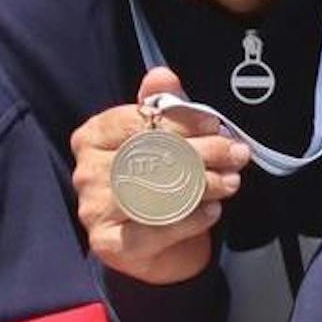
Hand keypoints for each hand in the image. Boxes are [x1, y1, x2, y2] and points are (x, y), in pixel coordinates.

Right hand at [65, 67, 247, 286]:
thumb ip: (159, 106)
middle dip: (200, 153)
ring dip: (202, 185)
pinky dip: (190, 220)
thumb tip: (162, 76)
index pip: (135, 121)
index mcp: (92, 137)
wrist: (154, 246)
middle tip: (235, 153)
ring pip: (154, 193)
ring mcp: (94, 210)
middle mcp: (86, 172)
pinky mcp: (109, 244)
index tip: (213, 124)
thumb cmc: (154, 183)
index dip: (179, 120)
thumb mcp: (159, 138)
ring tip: (230, 181)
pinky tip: (211, 210)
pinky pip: (156, 230)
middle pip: (148, 156)